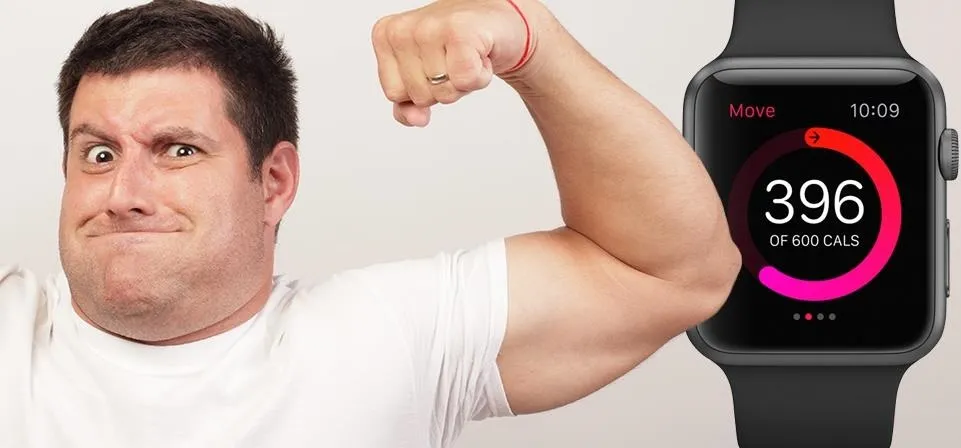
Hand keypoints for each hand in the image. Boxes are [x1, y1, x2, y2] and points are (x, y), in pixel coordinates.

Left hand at [371, 0, 538, 126]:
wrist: (499, 23)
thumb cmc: (459, 48)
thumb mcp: (423, 78)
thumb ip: (407, 104)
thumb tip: (415, 120)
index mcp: (385, 36)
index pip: (395, 94)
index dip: (423, 88)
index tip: (437, 64)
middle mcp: (402, 29)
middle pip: (419, 96)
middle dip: (444, 87)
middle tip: (456, 59)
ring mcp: (429, 27)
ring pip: (443, 92)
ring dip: (464, 82)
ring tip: (468, 56)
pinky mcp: (459, 31)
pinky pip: (465, 81)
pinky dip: (480, 77)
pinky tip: (481, 55)